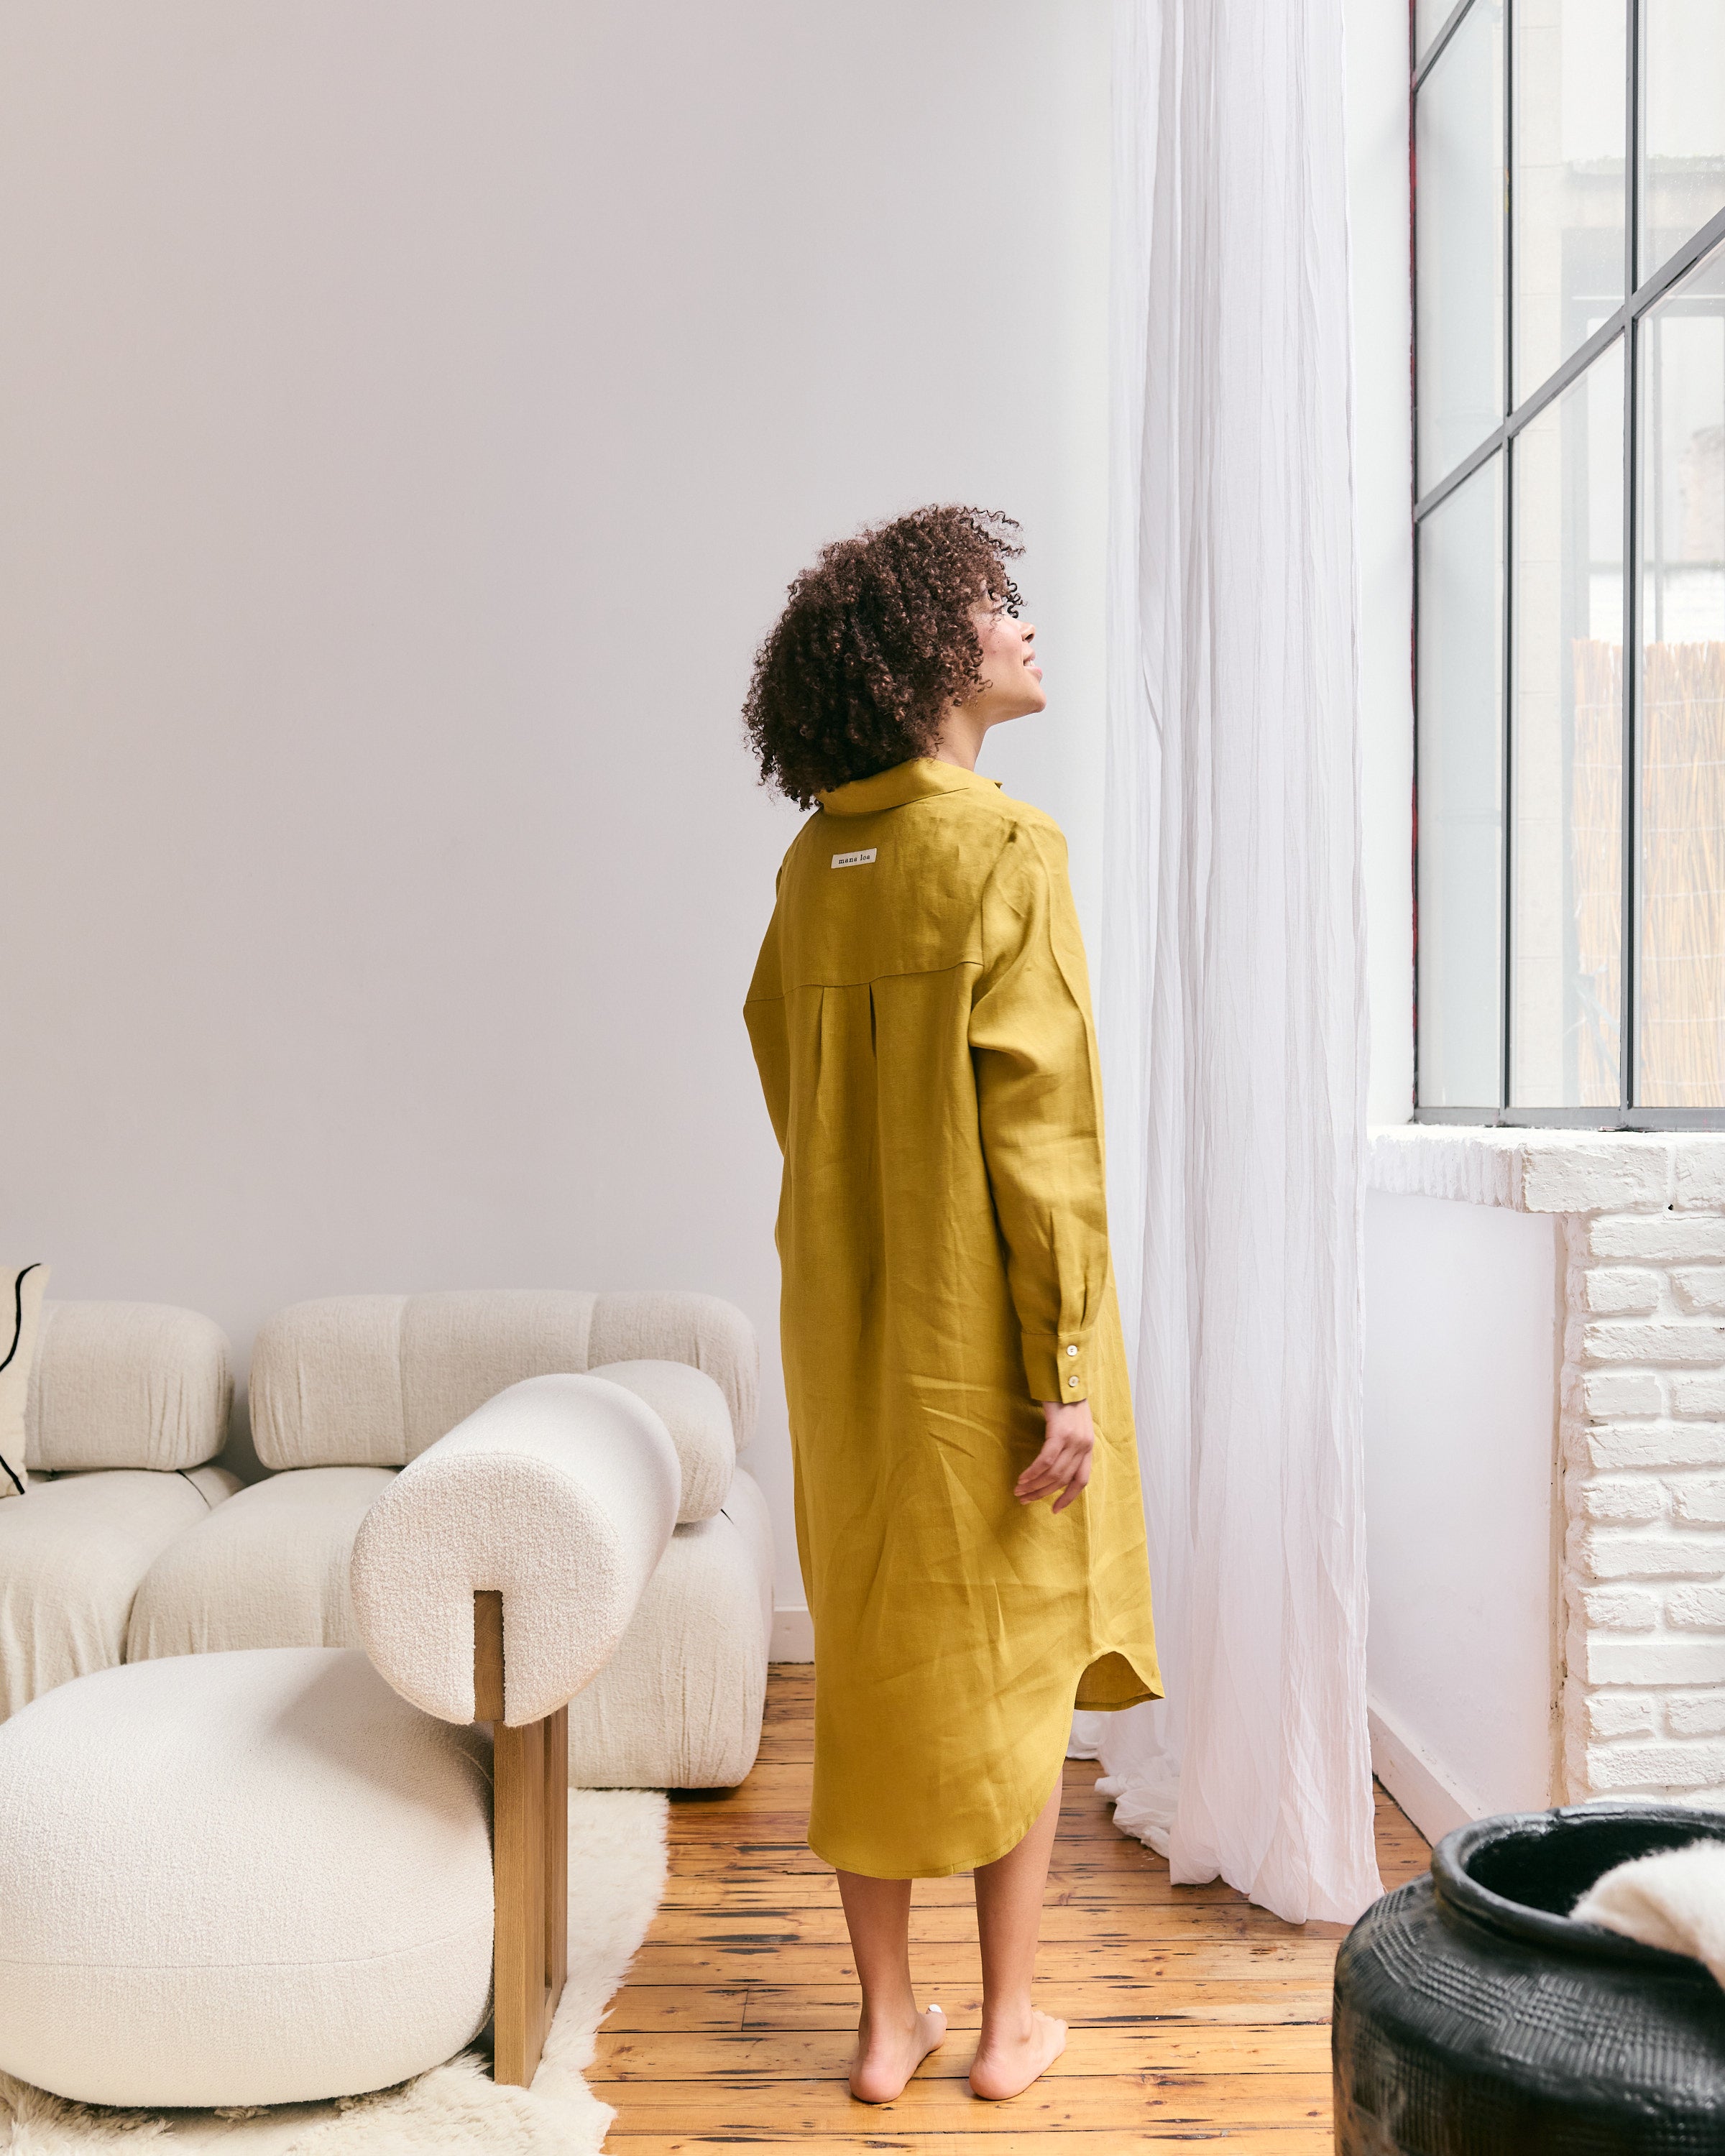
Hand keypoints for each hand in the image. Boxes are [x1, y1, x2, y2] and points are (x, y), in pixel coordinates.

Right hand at [1015, 1398, 1093, 1513]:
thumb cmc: (1065, 1398)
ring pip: (1053, 1473)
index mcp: (1088, 1446)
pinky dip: (1033, 1472)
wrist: (1065, 1375)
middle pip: (1062, 1480)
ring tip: (1019, 1490)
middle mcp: (1084, 1446)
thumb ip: (1069, 1444)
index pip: (1081, 1481)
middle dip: (1042, 1493)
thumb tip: (1054, 1465)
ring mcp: (1074, 1440)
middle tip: (1025, 1499)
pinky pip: (1045, 1461)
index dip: (1067, 1498)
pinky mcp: (1060, 1433)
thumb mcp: (1074, 1424)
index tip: (1054, 1510)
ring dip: (1034, 1485)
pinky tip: (1022, 1477)